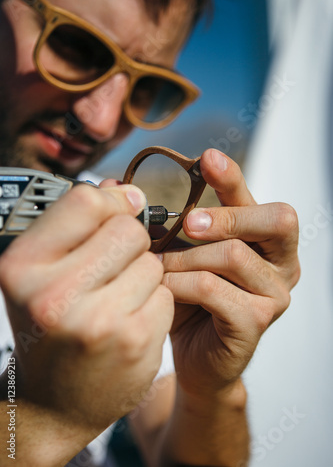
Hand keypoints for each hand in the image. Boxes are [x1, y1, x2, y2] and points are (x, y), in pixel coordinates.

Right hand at [0, 182, 173, 435]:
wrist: (50, 402)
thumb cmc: (48, 328)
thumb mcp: (43, 273)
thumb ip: (78, 224)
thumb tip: (121, 189)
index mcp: (24, 266)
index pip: (85, 201)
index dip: (111, 202)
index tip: (121, 209)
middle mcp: (55, 294)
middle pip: (128, 229)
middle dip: (129, 242)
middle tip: (113, 266)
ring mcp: (98, 322)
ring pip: (152, 261)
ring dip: (142, 274)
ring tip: (117, 299)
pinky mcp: (135, 342)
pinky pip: (166, 294)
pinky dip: (154, 302)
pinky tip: (131, 320)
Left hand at [162, 148, 299, 397]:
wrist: (192, 355)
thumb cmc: (190, 299)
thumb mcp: (180, 254)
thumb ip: (165, 222)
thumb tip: (118, 184)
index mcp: (266, 240)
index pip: (259, 201)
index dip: (233, 178)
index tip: (207, 158)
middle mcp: (281, 263)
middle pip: (276, 220)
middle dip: (228, 216)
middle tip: (190, 223)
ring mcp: (274, 295)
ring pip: (234, 255)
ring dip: (188, 257)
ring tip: (160, 267)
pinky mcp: (256, 322)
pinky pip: (215, 289)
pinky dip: (183, 284)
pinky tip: (166, 289)